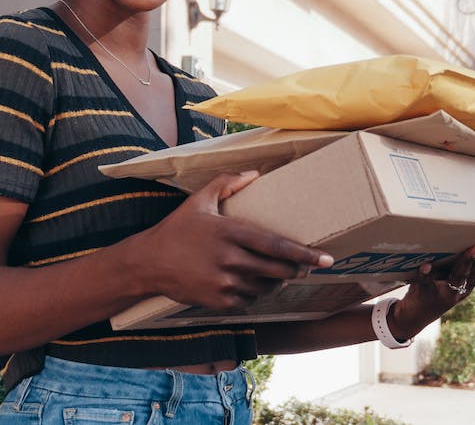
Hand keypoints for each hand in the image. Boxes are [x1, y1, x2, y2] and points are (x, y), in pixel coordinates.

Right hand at [132, 171, 333, 309]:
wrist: (148, 263)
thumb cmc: (177, 229)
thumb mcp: (199, 201)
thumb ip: (227, 184)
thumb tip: (254, 174)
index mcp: (230, 232)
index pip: (277, 245)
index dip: (304, 253)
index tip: (326, 258)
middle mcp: (230, 259)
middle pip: (278, 269)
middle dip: (297, 268)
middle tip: (307, 266)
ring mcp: (225, 282)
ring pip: (266, 286)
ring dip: (276, 280)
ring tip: (278, 272)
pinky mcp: (219, 300)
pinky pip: (250, 299)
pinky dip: (256, 292)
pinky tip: (251, 282)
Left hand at [387, 234, 474, 337]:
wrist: (413, 318)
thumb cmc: (433, 288)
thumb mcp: (449, 276)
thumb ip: (457, 261)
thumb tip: (468, 234)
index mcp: (471, 280)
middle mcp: (463, 287)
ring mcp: (446, 291)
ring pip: (459, 274)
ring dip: (468, 260)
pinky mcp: (425, 293)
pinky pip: (426, 282)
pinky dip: (425, 274)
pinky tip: (425, 265)